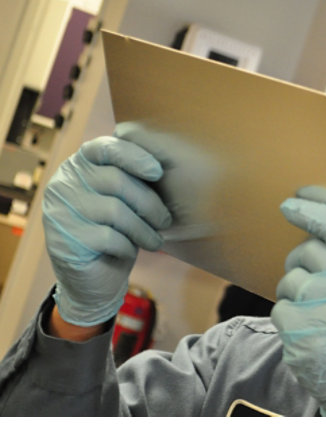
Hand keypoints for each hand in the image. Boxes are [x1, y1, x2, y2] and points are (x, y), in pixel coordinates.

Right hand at [42, 136, 171, 325]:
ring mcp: (60, 211)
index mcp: (79, 165)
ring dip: (143, 228)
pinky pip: (108, 237)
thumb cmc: (117, 231)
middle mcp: (63, 183)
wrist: (94, 278)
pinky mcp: (65, 239)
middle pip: (116, 181)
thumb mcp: (126, 200)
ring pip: (115, 210)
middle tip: (165, 220)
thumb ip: (134, 179)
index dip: (133, 156)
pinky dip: (128, 245)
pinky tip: (131, 250)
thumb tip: (166, 165)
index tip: (157, 172)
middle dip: (149, 203)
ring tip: (155, 240)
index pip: (104, 148)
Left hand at [271, 186, 325, 415]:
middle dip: (304, 263)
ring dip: (295, 292)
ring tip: (318, 311)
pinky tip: (310, 329)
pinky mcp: (307, 338)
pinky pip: (280, 308)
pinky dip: (288, 317)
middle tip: (319, 284)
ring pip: (290, 280)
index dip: (310, 210)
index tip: (289, 204)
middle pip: (307, 251)